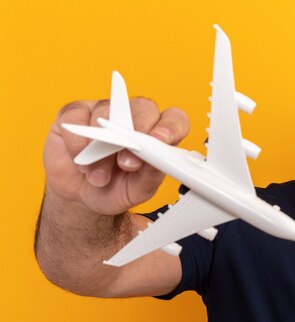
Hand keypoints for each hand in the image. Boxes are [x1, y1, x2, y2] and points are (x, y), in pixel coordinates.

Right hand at [44, 98, 189, 214]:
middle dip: (135, 133)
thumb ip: (150, 175)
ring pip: (107, 112)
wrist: (81, 197)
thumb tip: (154, 160)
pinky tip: (79, 159)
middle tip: (126, 164)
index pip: (174, 119)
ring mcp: (105, 111)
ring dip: (101, 147)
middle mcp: (134, 117)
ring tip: (98, 176)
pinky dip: (77, 142)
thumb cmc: (116, 188)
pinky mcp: (75, 112)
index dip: (170, 126)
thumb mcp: (137, 191)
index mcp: (157, 135)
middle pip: (143, 108)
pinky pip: (76, 116)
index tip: (161, 140)